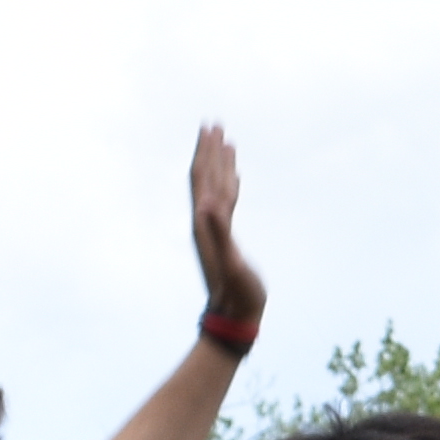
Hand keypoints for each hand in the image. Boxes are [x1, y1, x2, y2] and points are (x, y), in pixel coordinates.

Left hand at [188, 123, 264, 333]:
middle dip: (209, 150)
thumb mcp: (231, 264)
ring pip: (216, 186)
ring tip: (226, 141)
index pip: (202, 180)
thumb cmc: (237, 293)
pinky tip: (235, 175)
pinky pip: (228, 200)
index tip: (209, 129)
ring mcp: (215, 227)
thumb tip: (208, 204)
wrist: (235, 315)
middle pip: (205, 177)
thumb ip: (220, 233)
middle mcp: (206, 221)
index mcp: (205, 223)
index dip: (204, 154)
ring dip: (220, 163)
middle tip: (214, 124)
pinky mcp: (227, 234)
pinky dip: (231, 182)